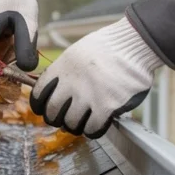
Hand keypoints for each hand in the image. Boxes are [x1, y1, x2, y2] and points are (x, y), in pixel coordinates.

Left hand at [30, 18, 162, 137]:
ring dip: (76, 126)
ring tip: (83, 121)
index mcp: (62, 67)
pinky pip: (92, 129)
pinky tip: (98, 125)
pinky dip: (93, 130)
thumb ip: (65, 71)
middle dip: (57, 119)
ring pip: (71, 124)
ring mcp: (88, 95)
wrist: (134, 44)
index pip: (39, 93)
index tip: (45, 110)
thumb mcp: (78, 52)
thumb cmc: (109, 46)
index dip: (40, 106)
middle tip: (64, 119)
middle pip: (53, 113)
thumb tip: (55, 88)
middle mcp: (72, 83)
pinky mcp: (106, 106)